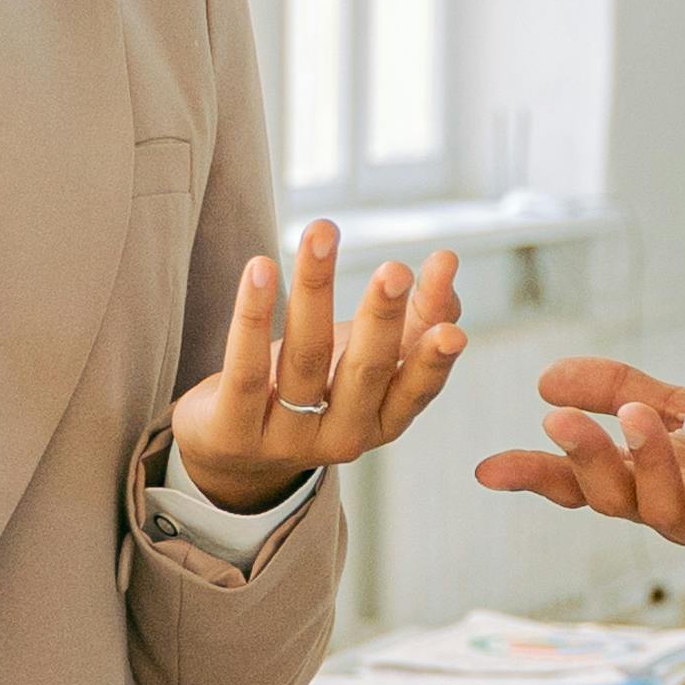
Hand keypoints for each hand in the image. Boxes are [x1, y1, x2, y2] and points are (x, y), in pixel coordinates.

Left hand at [171, 221, 466, 512]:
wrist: (235, 451)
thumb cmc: (314, 392)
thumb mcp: (365, 361)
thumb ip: (414, 321)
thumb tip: (446, 270)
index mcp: (380, 422)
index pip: (413, 391)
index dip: (432, 362)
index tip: (453, 330)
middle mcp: (340, 436)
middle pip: (364, 373)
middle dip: (381, 319)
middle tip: (395, 270)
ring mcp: (285, 438)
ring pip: (304, 358)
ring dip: (315, 290)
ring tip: (322, 233)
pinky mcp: (232, 432)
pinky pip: (244, 369)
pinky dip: (252, 315)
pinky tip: (261, 267)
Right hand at [473, 365, 684, 585]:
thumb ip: (623, 391)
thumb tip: (546, 378)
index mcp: (652, 483)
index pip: (582, 485)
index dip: (536, 477)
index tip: (488, 469)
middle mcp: (676, 512)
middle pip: (615, 500)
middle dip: (585, 462)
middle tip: (558, 422)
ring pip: (666, 512)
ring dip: (648, 463)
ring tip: (638, 415)